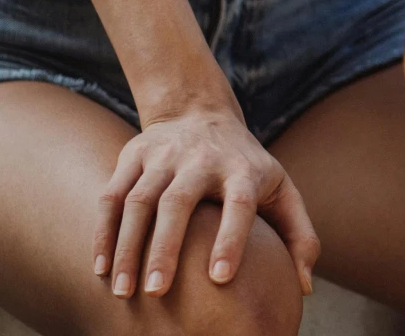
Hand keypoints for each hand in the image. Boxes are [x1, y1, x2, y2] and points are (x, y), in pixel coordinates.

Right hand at [95, 100, 319, 299]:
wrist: (201, 111)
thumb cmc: (246, 167)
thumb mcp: (281, 189)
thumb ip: (299, 235)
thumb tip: (303, 287)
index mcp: (243, 169)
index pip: (239, 202)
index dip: (230, 238)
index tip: (219, 278)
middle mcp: (202, 159)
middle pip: (179, 201)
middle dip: (166, 248)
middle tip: (156, 292)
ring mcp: (164, 155)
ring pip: (139, 200)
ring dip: (127, 246)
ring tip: (124, 291)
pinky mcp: (134, 154)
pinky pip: (113, 194)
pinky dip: (104, 231)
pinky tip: (101, 267)